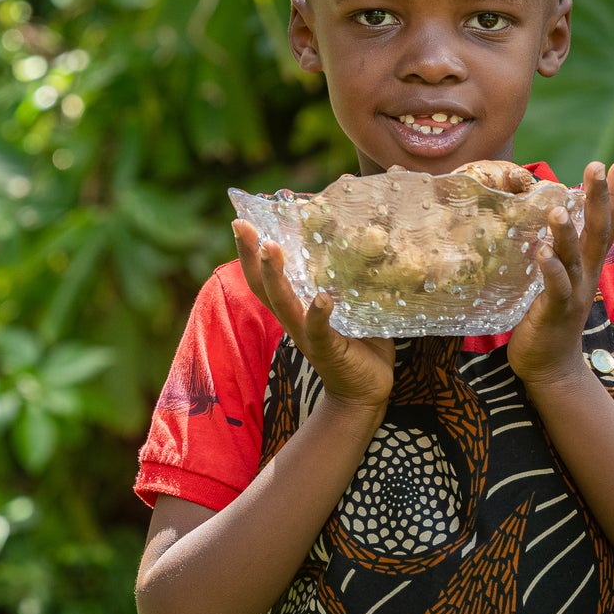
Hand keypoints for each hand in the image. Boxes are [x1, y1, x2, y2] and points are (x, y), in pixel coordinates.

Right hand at [233, 222, 394, 413]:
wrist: (367, 392)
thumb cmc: (361, 345)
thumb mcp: (354, 305)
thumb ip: (355, 278)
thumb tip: (372, 238)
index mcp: (296, 308)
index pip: (266, 277)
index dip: (251, 252)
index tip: (241, 221)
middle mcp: (295, 320)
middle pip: (263, 286)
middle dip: (252, 256)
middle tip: (245, 226)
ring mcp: (308, 336)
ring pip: (283, 304)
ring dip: (276, 276)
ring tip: (271, 248)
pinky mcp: (328, 351)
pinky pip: (319, 331)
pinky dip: (318, 314)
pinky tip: (321, 298)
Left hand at [505, 160, 613, 391]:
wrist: (551, 368)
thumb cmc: (550, 317)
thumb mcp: (559, 278)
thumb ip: (558, 251)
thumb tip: (545, 219)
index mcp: (588, 264)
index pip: (607, 224)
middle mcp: (586, 274)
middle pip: (598, 231)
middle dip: (599, 198)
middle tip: (598, 166)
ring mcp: (573, 293)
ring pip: (574, 258)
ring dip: (568, 233)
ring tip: (560, 209)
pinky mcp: (554, 312)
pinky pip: (555, 288)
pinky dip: (550, 269)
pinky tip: (542, 251)